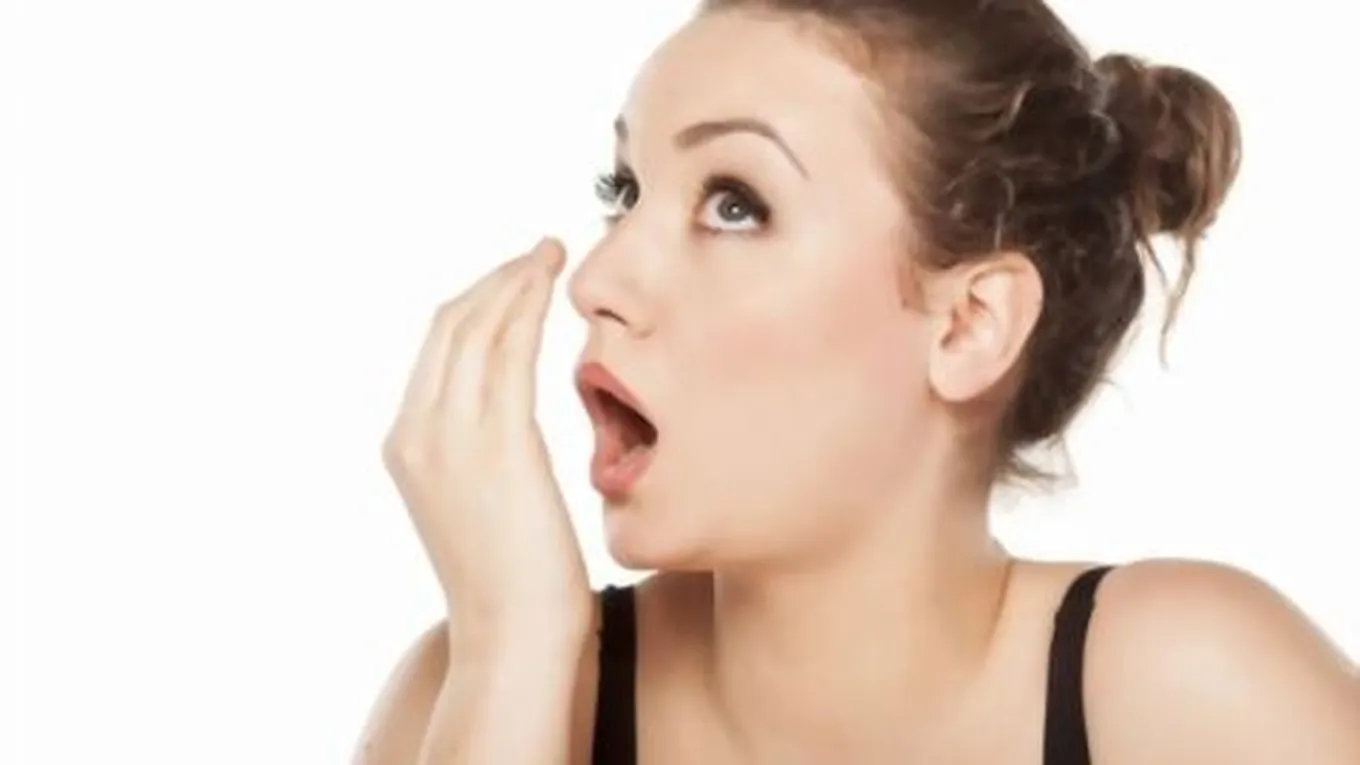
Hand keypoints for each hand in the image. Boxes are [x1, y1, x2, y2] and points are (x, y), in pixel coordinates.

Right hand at [382, 237, 592, 642]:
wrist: (513, 640)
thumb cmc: (515, 586)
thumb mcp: (481, 508)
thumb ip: (482, 459)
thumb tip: (510, 434)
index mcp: (406, 445)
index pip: (437, 350)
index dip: (476, 303)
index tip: (515, 279)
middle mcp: (415, 432)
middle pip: (449, 324)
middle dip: (494, 278)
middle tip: (537, 253)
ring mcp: (449, 436)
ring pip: (477, 326)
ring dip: (514, 279)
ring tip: (550, 253)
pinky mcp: (496, 442)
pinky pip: (509, 350)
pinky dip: (528, 306)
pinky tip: (553, 285)